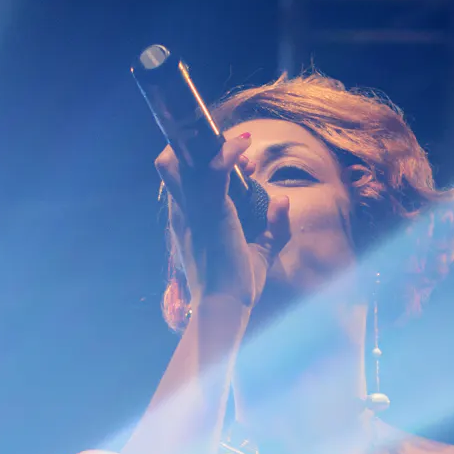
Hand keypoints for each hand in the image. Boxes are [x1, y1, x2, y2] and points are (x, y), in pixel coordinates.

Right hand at [156, 132, 290, 308]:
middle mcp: (184, 212)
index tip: (242, 163)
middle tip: (237, 154)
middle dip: (200, 147)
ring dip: (215, 146)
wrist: (226, 307)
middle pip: (170, 163)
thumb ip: (273, 228)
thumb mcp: (260, 252)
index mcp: (188, 220)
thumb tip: (283, 200)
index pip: (179, 177)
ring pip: (184, 160)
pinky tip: (245, 147)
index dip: (204, 161)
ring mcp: (194, 211)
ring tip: (243, 150)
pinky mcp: (211, 213)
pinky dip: (229, 152)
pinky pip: (214, 170)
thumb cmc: (238, 285)